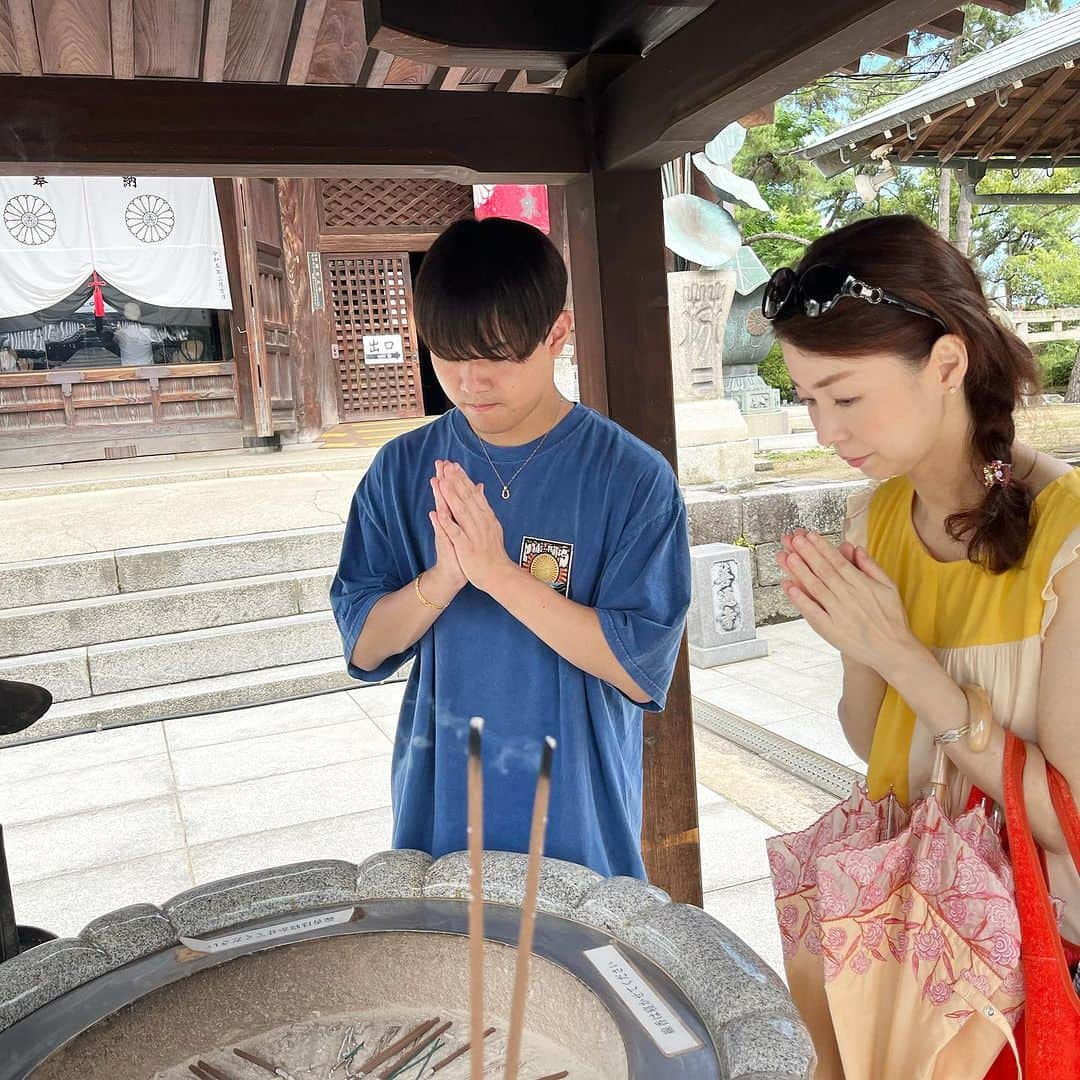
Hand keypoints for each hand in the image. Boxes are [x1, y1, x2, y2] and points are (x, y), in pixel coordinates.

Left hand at [432, 461, 515, 593]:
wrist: (498, 574)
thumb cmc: (491, 550)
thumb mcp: (490, 523)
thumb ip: (483, 505)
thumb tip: (479, 486)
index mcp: (485, 516)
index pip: (473, 494)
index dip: (462, 479)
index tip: (453, 465)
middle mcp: (481, 522)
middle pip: (466, 498)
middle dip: (455, 481)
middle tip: (445, 465)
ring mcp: (474, 534)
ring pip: (461, 511)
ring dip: (450, 495)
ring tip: (441, 481)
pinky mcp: (467, 547)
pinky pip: (455, 533)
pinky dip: (447, 522)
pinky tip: (437, 512)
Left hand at [776, 530, 923, 678]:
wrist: (893, 650)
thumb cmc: (891, 619)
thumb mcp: (889, 587)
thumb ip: (871, 567)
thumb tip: (857, 548)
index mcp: (862, 584)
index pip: (838, 561)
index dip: (822, 547)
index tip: (810, 536)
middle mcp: (849, 596)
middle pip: (824, 571)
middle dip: (808, 553)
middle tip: (794, 540)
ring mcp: (839, 613)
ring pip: (816, 588)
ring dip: (801, 572)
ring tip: (788, 557)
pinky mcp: (831, 629)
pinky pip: (813, 612)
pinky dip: (800, 599)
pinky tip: (789, 588)